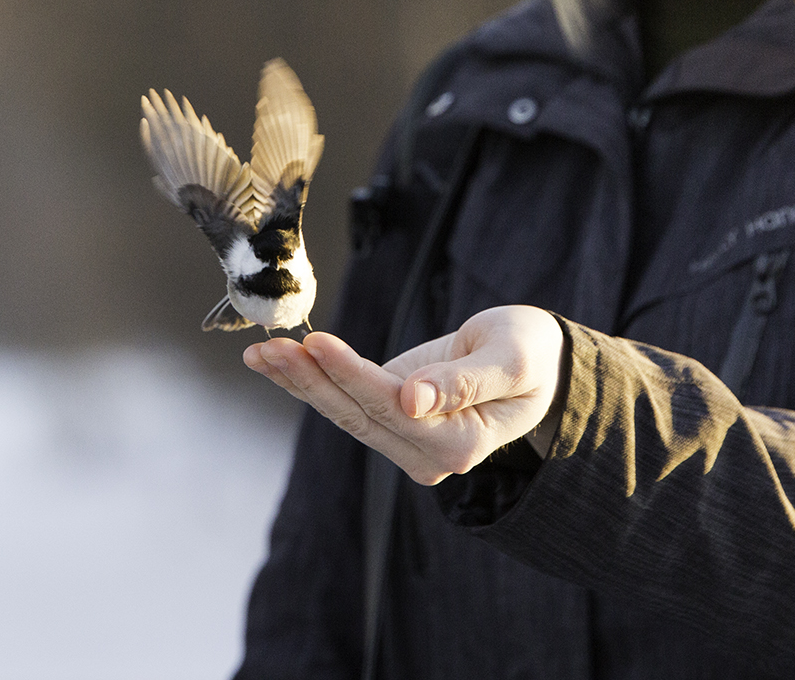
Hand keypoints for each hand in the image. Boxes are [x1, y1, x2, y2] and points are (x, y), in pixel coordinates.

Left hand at [243, 306, 564, 484]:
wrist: (534, 359)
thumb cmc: (531, 354)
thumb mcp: (512, 359)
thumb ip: (466, 381)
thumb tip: (413, 401)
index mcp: (461, 443)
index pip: (393, 408)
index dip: (352, 375)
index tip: (317, 342)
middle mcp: (428, 453)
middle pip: (358, 415)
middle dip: (311, 379)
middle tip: (271, 346)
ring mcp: (406, 440)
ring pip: (343, 412)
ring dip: (299, 380)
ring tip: (259, 352)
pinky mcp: (390, 418)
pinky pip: (345, 400)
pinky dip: (309, 378)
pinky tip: (275, 360)